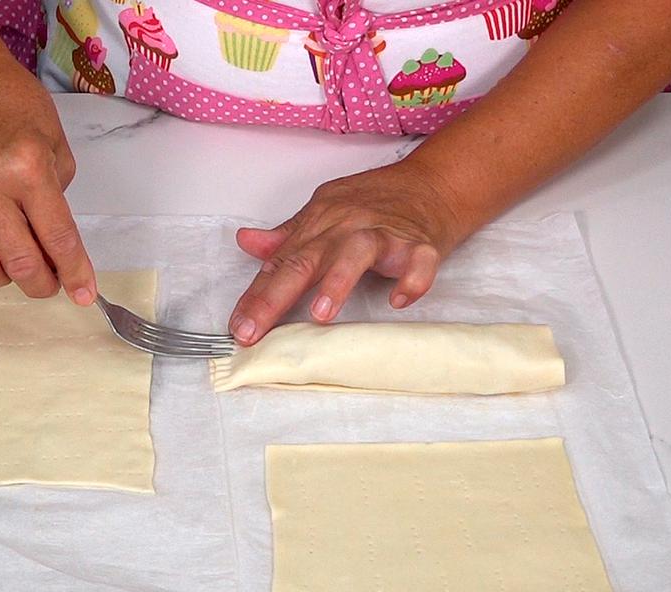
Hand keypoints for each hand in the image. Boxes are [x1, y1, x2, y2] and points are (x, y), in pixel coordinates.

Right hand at [0, 56, 95, 302]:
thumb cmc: (15, 110)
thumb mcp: (57, 149)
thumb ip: (59, 203)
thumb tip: (59, 254)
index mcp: (28, 169)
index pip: (58, 239)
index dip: (76, 274)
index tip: (84, 295)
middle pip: (19, 264)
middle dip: (43, 284)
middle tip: (49, 279)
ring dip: (4, 277)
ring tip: (13, 258)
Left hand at [229, 160, 468, 344]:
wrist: (432, 183)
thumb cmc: (376, 203)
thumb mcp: (325, 212)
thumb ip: (288, 235)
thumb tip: (246, 242)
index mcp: (319, 226)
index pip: (280, 263)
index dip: (256, 296)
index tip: (238, 326)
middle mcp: (346, 228)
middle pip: (305, 260)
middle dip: (276, 296)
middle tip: (254, 328)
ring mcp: (384, 234)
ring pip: (356, 253)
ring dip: (338, 282)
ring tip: (321, 314)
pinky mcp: (421, 244)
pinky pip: (418, 261)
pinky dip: (412, 278)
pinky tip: (399, 299)